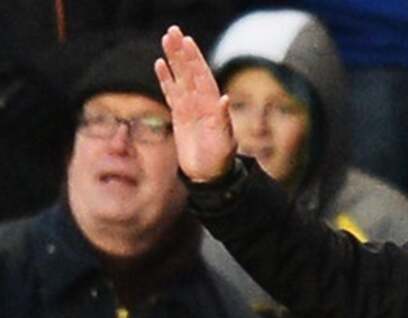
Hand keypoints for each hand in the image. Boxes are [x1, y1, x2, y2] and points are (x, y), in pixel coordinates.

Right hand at [155, 25, 235, 181]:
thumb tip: (225, 99)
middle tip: (173, 31)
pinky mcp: (180, 115)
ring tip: (166, 39)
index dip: (195, 60)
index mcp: (213, 106)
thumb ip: (224, 120)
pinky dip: (166, 79)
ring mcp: (191, 108)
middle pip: (190, 72)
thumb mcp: (225, 141)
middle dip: (182, 52)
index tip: (187, 42)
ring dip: (173, 59)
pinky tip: (159, 64)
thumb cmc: (220, 160)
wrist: (209, 175)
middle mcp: (202, 103)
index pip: (203, 77)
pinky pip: (172, 92)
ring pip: (180, 78)